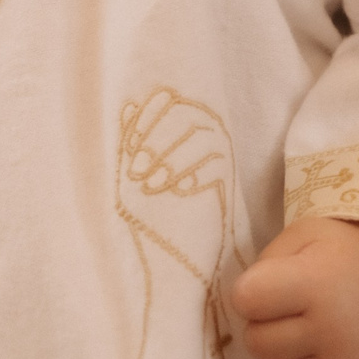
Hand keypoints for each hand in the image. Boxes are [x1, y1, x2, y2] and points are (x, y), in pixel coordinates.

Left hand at [115, 88, 235, 286]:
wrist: (170, 258)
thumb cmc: (145, 215)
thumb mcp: (127, 177)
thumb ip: (130, 144)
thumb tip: (126, 107)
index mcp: (174, 124)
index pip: (167, 100)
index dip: (147, 117)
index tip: (129, 144)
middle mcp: (202, 132)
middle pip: (188, 115)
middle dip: (158, 140)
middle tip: (137, 172)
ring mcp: (219, 156)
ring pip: (205, 137)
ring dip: (175, 158)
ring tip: (153, 186)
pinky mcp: (232, 182)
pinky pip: (220, 165)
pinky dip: (196, 175)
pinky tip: (177, 192)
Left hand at [232, 217, 358, 358]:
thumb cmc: (345, 251)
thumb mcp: (302, 235)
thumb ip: (264, 266)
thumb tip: (240, 314)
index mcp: (316, 284)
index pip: (246, 301)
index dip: (249, 293)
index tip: (269, 286)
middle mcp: (335, 331)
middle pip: (258, 344)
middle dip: (262, 326)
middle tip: (286, 312)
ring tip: (294, 341)